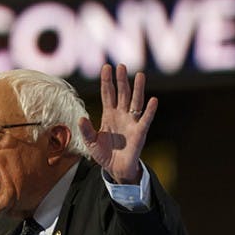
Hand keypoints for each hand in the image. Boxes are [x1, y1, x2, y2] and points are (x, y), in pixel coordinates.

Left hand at [79, 63, 157, 183]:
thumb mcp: (91, 143)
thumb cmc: (104, 154)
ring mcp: (131, 122)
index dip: (107, 81)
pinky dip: (150, 110)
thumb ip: (86, 130)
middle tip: (120, 66)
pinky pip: (146, 119)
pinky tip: (153, 100)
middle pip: (122, 94)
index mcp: (108, 115)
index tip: (106, 67)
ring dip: (137, 89)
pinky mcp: (140, 132)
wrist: (116, 169)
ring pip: (135, 102)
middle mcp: (121, 115)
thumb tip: (81, 118)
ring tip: (139, 75)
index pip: (108, 94)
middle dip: (121, 80)